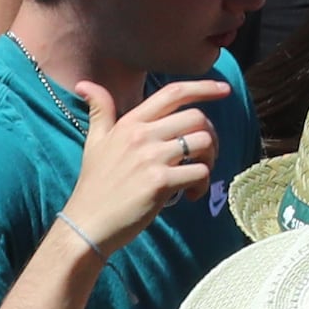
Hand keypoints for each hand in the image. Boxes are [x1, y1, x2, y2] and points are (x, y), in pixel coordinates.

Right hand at [65, 75, 237, 253]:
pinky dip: (203, 184)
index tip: (224, 89)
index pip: (173, 93)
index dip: (203, 87)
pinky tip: (190, 194)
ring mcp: (151, 158)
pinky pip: (200, 172)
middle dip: (211, 134)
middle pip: (197, 117)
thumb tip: (84, 84)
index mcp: (130, 123)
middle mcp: (141, 135)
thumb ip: (100, 111)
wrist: (87, 223)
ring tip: (197, 174)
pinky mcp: (160, 182)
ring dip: (210, 159)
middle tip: (204, 155)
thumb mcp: (94, 142)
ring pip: (203, 143)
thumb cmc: (94, 184)